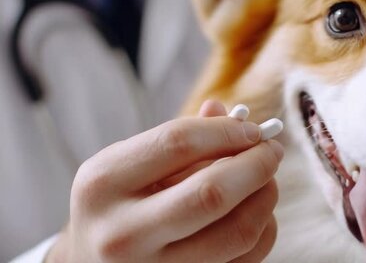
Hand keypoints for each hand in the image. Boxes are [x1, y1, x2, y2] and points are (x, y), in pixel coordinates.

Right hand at [47, 100, 283, 262]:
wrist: (91, 261)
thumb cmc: (119, 202)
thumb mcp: (132, 163)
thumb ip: (183, 139)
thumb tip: (238, 118)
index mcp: (103, 184)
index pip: (178, 143)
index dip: (227, 131)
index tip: (253, 130)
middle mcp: (123, 233)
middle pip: (212, 193)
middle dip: (256, 165)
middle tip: (272, 150)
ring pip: (238, 232)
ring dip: (266, 197)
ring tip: (265, 180)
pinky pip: (247, 258)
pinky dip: (263, 228)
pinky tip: (253, 211)